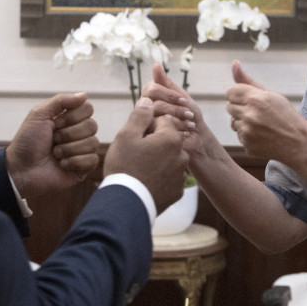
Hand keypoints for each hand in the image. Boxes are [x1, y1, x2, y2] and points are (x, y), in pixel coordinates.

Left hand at [7, 93, 101, 198]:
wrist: (21, 169)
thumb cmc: (27, 142)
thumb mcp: (39, 114)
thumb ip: (61, 100)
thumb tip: (85, 95)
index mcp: (69, 119)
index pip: (87, 109)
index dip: (72, 116)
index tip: (55, 123)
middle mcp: (78, 134)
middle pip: (92, 125)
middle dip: (69, 134)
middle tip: (53, 140)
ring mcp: (81, 151)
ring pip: (93, 143)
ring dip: (69, 148)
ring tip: (55, 153)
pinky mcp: (83, 168)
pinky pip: (92, 160)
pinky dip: (74, 162)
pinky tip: (62, 164)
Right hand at [103, 97, 189, 212]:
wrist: (126, 204)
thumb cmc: (124, 167)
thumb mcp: (126, 136)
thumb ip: (139, 115)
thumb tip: (148, 101)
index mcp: (171, 138)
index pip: (161, 120)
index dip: (145, 126)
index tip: (134, 136)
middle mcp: (182, 155)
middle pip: (167, 140)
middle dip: (153, 142)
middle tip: (134, 153)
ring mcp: (181, 175)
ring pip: (169, 158)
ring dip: (157, 159)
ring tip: (138, 169)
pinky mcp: (177, 191)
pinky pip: (169, 177)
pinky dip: (160, 177)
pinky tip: (145, 181)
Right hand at [142, 63, 201, 149]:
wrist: (198, 142)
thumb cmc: (190, 119)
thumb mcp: (182, 98)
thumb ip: (167, 83)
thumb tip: (156, 64)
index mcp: (151, 99)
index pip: (151, 88)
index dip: (168, 94)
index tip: (184, 101)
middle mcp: (145, 111)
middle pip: (152, 102)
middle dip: (174, 108)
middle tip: (189, 115)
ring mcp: (146, 126)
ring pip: (155, 117)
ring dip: (177, 120)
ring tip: (190, 126)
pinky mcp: (151, 140)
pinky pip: (158, 132)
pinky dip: (175, 132)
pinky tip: (185, 135)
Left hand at [226, 61, 306, 177]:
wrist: (298, 142)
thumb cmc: (285, 115)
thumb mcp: (270, 94)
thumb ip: (248, 80)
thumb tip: (234, 63)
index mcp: (256, 99)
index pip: (231, 92)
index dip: (239, 95)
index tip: (250, 100)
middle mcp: (249, 115)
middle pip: (229, 107)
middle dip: (240, 108)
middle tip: (257, 113)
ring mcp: (247, 131)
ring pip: (233, 122)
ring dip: (243, 122)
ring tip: (261, 125)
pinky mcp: (247, 144)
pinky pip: (239, 135)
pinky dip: (247, 135)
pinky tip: (262, 135)